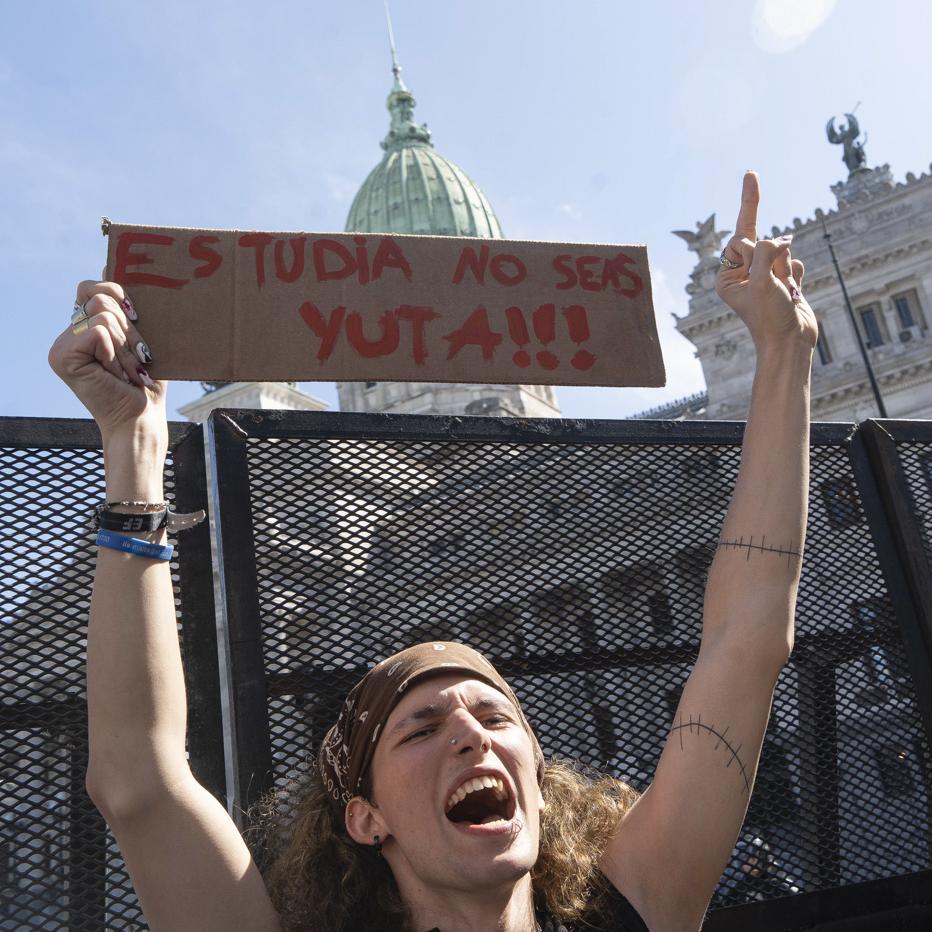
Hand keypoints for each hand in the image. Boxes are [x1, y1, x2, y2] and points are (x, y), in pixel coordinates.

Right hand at [48, 280, 167, 450]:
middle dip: (129, 327)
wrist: (142, 415)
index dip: (117, 294)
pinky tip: (117, 374)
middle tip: (137, 357)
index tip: (137, 317)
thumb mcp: (141, 336)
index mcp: (86, 325)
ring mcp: (62, 344)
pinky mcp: (60, 356)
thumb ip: (124, 307)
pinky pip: (98, 332)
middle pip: (101, 297)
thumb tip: (108, 267)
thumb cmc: (147, 380)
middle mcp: (69, 332)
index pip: (93, 286)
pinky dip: (116, 352)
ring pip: (103, 314)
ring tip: (129, 369)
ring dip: (127, 344)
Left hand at [716, 172, 817, 352]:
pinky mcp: (785, 281)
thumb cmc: (769, 316)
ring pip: (779, 251)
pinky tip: (793, 292)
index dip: (751, 248)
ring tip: (784, 290)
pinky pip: (794, 261)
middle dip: (771, 257)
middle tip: (774, 282)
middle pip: (759, 243)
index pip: (737, 242)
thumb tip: (782, 239)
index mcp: (728, 279)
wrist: (791, 341)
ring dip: (785, 268)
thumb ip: (765, 252)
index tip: (756, 268)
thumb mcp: (760, 282)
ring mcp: (766, 278)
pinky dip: (796, 273)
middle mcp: (745, 277)